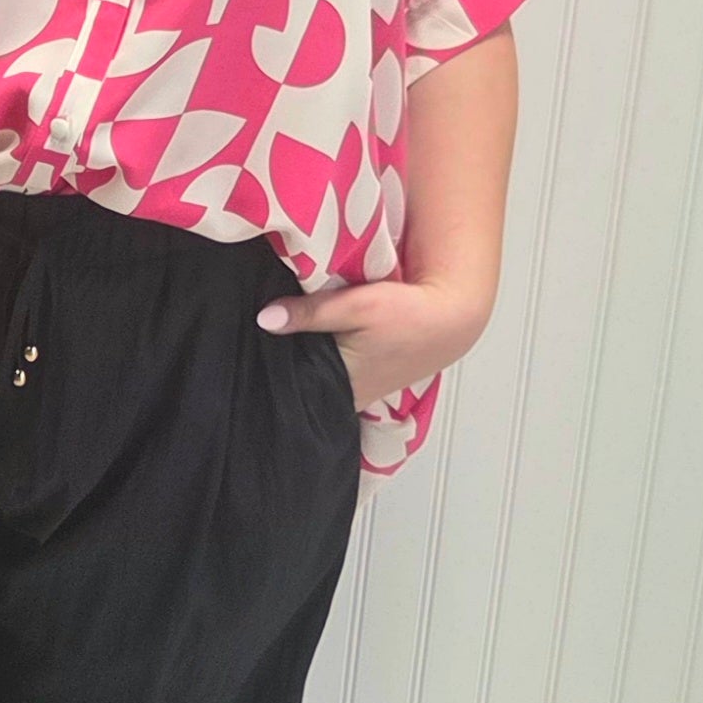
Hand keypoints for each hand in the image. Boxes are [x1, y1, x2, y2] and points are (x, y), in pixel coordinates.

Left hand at [255, 269, 495, 411]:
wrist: (450, 317)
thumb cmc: (408, 313)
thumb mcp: (355, 304)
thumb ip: (310, 312)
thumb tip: (265, 319)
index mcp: (341, 386)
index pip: (291, 386)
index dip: (271, 369)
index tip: (251, 353)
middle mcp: (348, 398)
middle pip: (303, 387)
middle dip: (284, 368)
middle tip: (259, 345)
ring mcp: (359, 395)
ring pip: (319, 384)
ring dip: (304, 366)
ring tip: (281, 344)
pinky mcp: (367, 384)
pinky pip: (333, 379)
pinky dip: (322, 365)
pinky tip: (311, 348)